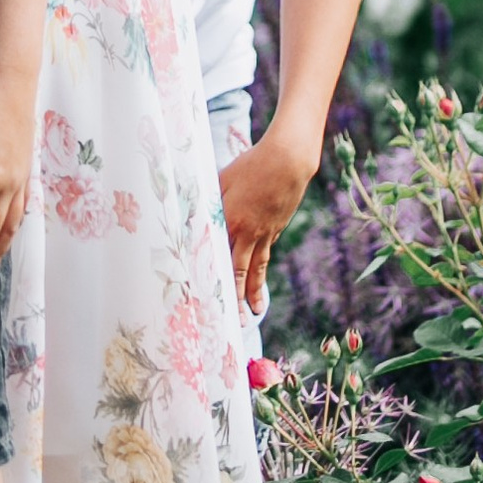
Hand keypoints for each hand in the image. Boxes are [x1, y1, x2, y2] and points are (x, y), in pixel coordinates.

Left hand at [218, 125, 316, 314]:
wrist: (288, 161)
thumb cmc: (250, 165)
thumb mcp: (222, 179)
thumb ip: (209, 200)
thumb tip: (194, 214)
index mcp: (229, 220)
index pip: (218, 258)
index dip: (212, 279)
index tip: (206, 299)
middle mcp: (247, 233)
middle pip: (238, 271)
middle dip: (236, 298)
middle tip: (236, 321)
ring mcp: (265, 233)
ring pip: (257, 268)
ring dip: (254, 291)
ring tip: (255, 312)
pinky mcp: (276, 229)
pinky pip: (266, 254)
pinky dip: (262, 271)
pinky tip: (259, 280)